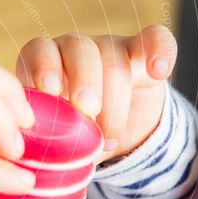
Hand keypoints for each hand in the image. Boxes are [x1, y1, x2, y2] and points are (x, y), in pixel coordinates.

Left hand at [16, 25, 176, 161]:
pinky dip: (159, 51)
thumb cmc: (71, 136)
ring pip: (113, 57)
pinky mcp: (142, 52)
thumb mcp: (55, 139)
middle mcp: (72, 49)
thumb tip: (38, 160)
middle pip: (79, 49)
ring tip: (110, 136)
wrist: (109, 135)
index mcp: (42, 65)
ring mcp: (108, 47)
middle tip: (88, 111)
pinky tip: (158, 71)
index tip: (51, 90)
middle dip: (84, 81)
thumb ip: (45, 140)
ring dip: (114, 98)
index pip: (39, 50)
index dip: (44, 67)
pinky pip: (154, 39)